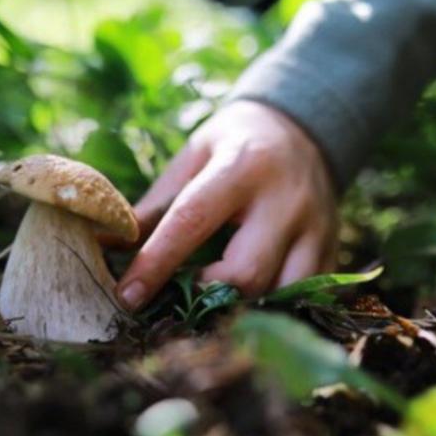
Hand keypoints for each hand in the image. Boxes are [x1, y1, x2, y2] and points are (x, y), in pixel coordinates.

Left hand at [115, 100, 337, 310]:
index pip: (193, 221)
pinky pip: (304, 296)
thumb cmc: (234, 143)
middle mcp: (285, 199)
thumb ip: (154, 207)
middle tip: (176, 298)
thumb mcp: (192, 158)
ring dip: (241, 308)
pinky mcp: (331, 249)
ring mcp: (316, 227)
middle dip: (205, 295)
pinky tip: (247, 304)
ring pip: (280, 294)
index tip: (127, 296)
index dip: (157, 263)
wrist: (303, 126)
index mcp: (241, 166)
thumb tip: (105, 246)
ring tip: (211, 303)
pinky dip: (271, 308)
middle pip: (246, 272)